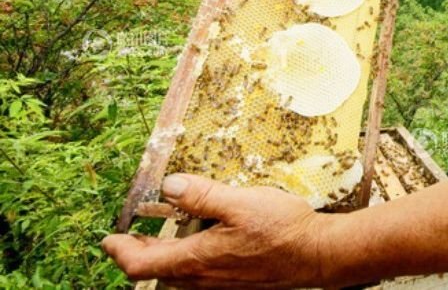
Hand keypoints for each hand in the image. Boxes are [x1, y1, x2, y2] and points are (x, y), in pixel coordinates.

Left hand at [102, 173, 329, 287]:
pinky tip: (202, 241)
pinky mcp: (235, 282)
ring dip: (164, 256)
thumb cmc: (283, 229)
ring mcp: (219, 284)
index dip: (120, 252)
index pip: (140, 265)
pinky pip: (198, 275)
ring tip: (162, 236)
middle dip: (138, 253)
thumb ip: (202, 195)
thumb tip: (169, 186)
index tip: (108, 239)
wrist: (319, 255)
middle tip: (129, 236)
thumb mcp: (241, 203)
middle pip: (156, 272)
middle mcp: (203, 278)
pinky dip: (187, 259)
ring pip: (177, 275)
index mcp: (197, 260)